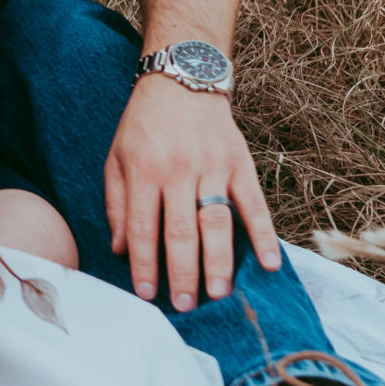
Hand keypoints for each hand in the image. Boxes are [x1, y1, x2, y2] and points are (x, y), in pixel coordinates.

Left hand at [106, 73, 280, 310]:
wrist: (182, 80)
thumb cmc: (143, 125)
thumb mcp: (116, 157)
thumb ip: (117, 203)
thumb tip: (119, 249)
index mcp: (144, 170)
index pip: (143, 226)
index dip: (144, 263)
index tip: (146, 294)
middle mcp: (179, 170)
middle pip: (181, 231)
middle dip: (182, 272)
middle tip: (184, 305)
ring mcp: (213, 167)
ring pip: (217, 222)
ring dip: (219, 262)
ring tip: (219, 294)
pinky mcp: (241, 164)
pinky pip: (254, 204)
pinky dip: (263, 235)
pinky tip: (268, 264)